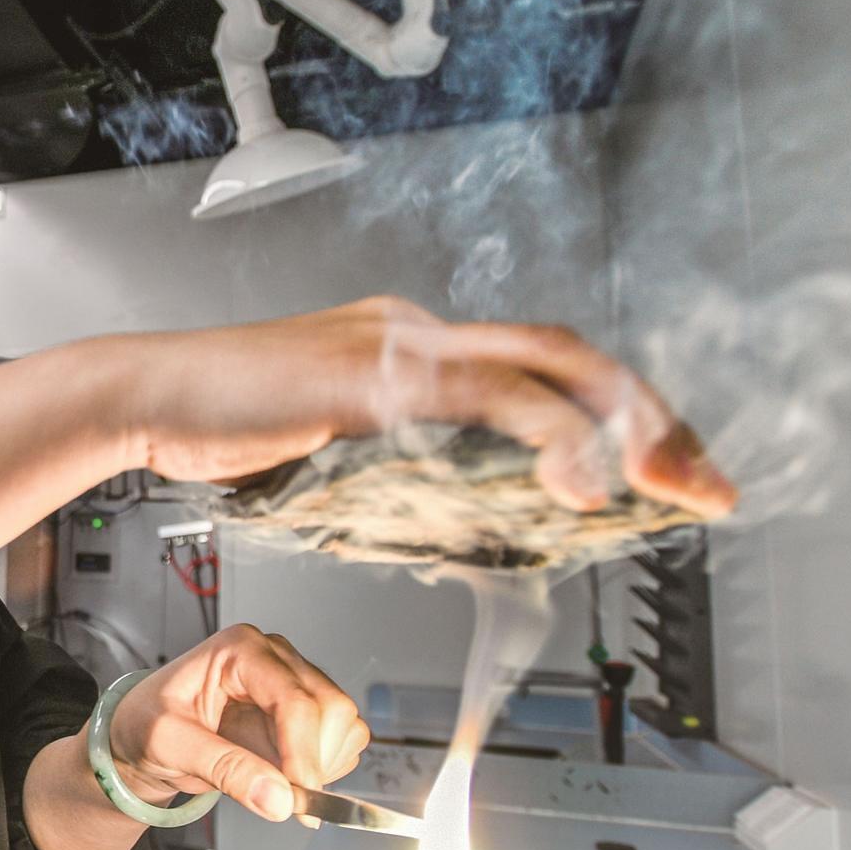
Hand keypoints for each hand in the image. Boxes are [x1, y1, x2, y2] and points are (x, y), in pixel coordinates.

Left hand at [105, 625, 367, 824]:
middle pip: (330, 708)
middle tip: (285, 800)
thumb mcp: (169, 745)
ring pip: (344, 723)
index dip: (303, 751)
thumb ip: (224, 769)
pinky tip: (286, 775)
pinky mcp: (307, 708)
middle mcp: (276, 657)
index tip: (299, 795)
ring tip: (275, 783)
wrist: (144, 731)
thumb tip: (278, 800)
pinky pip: (342, 739)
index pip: (294, 698)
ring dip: (323, 765)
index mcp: (240, 650)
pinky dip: (326, 767)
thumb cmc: (148, 723)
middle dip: (314, 761)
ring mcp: (295, 680)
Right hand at [120, 296, 739, 517]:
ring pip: (548, 365)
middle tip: (707, 483)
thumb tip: (458, 519)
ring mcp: (399, 344)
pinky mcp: (377, 373)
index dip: (613, 417)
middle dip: (652, 419)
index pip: (539, 369)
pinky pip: (486, 395)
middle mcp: (418, 331)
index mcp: (410, 347)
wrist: (143, 400)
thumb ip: (395, 470)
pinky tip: (579, 481)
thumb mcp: (331, 455)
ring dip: (627, 427)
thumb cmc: (219, 431)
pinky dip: (547, 434)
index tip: (662, 471)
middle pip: (569, 357)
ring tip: (673, 485)